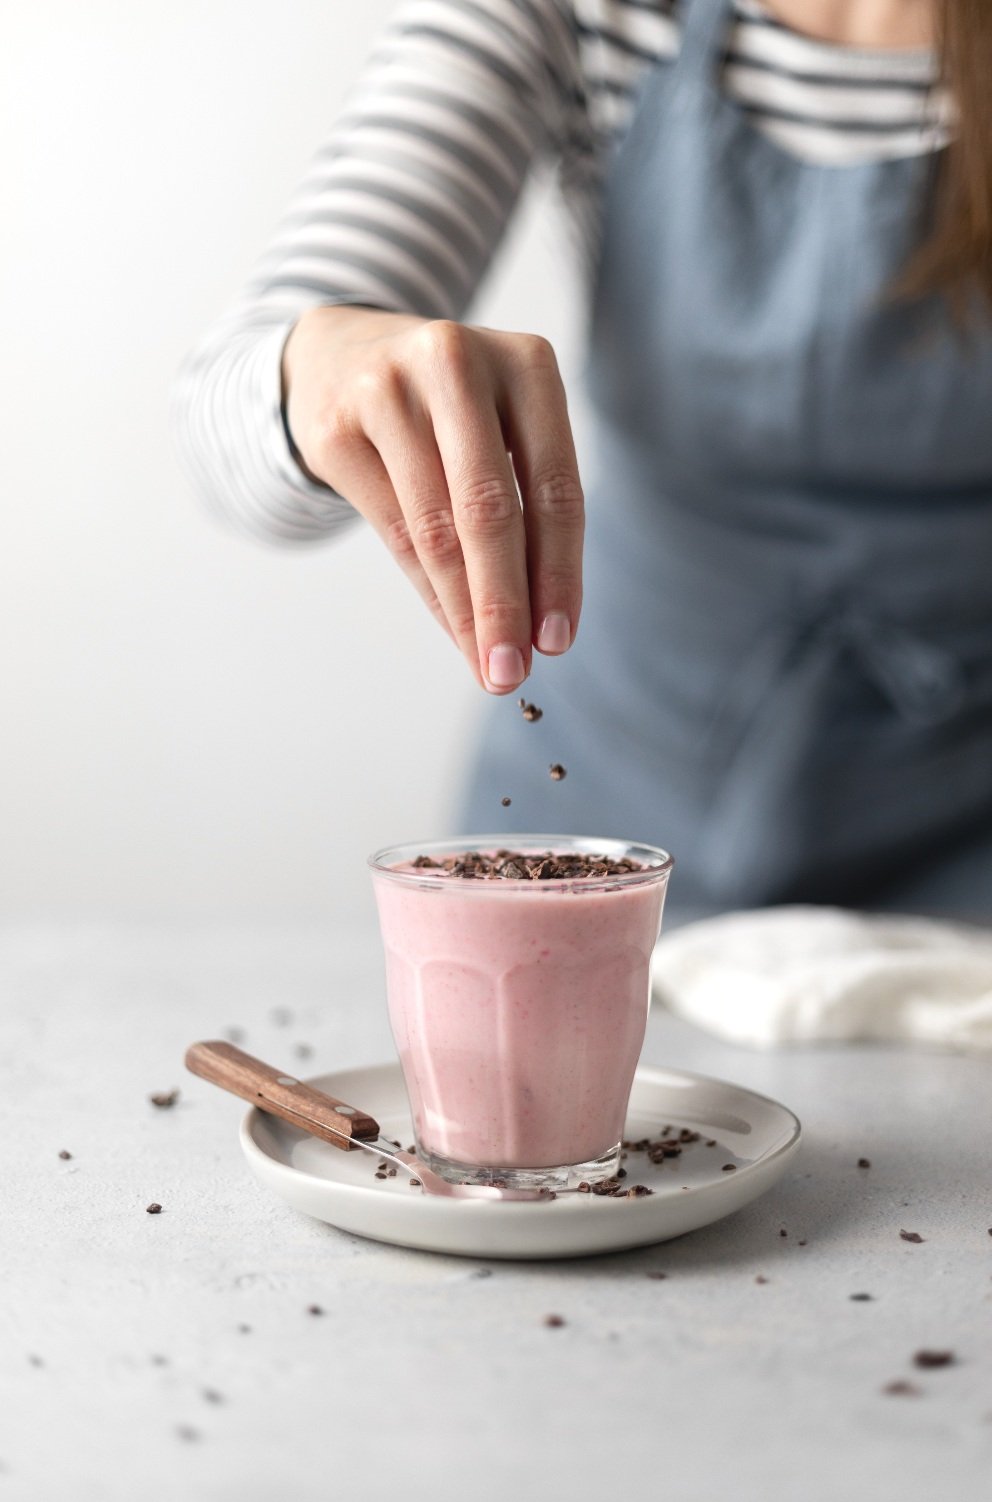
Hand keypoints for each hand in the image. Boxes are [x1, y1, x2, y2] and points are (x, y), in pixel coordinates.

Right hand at [282, 306, 583, 692]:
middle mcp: (456, 364)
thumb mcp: (503, 430)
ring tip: (485, 665)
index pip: (555, 486)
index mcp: (525, 362)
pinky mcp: (336, 428)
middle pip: (489, 509)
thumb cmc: (448, 411)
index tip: (559, 641)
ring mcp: (387, 390)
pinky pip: (393, 530)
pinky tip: (451, 627)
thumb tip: (540, 629)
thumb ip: (528, 509)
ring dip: (464, 611)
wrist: (339, 355)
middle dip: (505, 603)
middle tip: (513, 672)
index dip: (559, 571)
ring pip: (435, 529)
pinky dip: (428, 591)